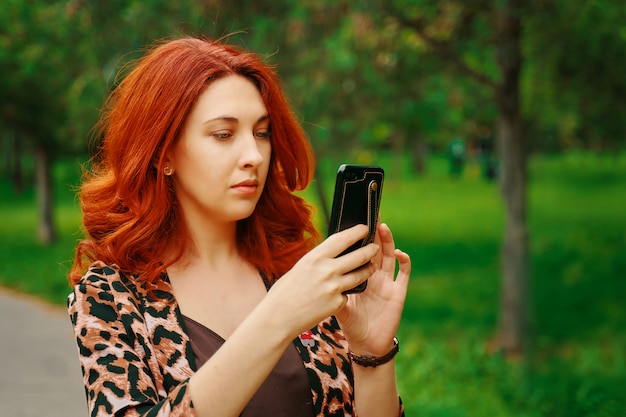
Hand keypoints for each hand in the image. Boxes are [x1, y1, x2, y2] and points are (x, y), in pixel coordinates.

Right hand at [264, 225, 379, 337]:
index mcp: (315, 257)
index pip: (342, 239)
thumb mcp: (300, 268)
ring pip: (360, 275)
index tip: (364, 228)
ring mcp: (334, 288)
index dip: (356, 232)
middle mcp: (327, 270)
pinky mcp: (337, 303)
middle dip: (370, 250)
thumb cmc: (284, 292)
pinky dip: (344, 294)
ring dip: (368, 270)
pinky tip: (337, 296)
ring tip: (371, 267)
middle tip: (375, 247)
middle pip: (358, 256)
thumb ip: (318, 261)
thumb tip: (333, 253)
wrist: (278, 318)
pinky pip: (347, 295)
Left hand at [336, 223, 410, 356]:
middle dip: (373, 232)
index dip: (357, 238)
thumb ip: (330, 290)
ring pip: (388, 256)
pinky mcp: (398, 292)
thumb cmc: (351, 324)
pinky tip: (400, 253)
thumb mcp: (336, 305)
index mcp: (358, 275)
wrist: (366, 344)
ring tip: (382, 227)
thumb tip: (314, 277)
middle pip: (374, 248)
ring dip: (387, 241)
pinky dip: (404, 261)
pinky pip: (403, 274)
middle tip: (371, 215)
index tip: (353, 221)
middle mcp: (374, 275)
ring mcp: (387, 282)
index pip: (357, 251)